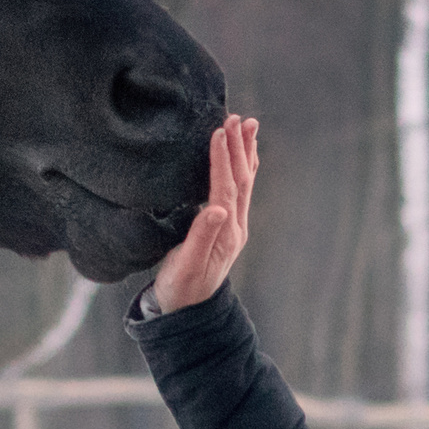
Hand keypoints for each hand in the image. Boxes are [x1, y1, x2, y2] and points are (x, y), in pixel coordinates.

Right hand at [152, 112, 257, 312]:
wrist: (187, 310)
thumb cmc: (180, 288)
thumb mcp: (186, 265)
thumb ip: (201, 237)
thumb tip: (217, 209)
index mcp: (225, 234)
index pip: (225, 188)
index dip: (222, 160)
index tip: (219, 132)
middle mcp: (235, 227)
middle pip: (240, 180)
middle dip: (239, 147)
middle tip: (237, 118)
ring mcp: (234, 226)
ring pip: (244, 182)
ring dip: (245, 152)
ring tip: (248, 124)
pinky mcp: (228, 227)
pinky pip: (239, 190)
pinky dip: (242, 167)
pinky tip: (243, 153)